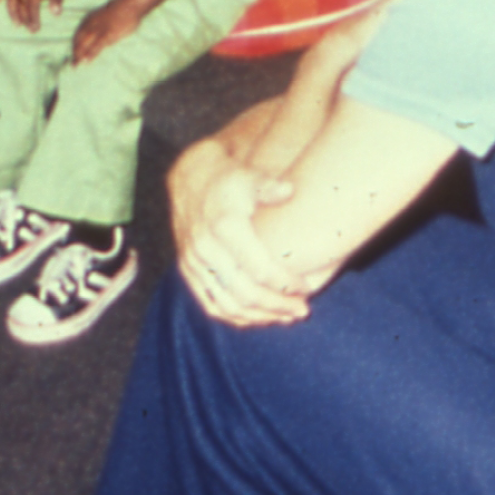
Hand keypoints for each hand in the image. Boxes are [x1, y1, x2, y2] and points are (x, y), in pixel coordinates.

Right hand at [1, 0, 67, 29]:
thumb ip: (57, 0)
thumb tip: (56, 13)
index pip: (32, 8)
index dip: (33, 19)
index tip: (35, 29)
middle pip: (22, 7)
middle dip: (26, 19)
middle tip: (33, 30)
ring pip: (12, 1)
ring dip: (14, 13)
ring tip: (18, 25)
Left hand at [70, 0, 145, 66]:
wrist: (130, 3)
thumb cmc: (121, 10)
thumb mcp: (107, 16)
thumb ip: (102, 26)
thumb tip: (104, 39)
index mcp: (90, 18)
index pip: (78, 34)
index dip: (74, 44)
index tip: (73, 54)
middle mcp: (92, 24)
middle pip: (79, 40)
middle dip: (74, 52)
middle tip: (72, 64)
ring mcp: (100, 29)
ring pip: (85, 43)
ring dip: (79, 55)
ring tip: (75, 66)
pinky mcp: (108, 33)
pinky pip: (97, 45)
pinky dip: (90, 53)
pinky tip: (87, 61)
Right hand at [172, 137, 311, 329]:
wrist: (191, 180)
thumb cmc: (230, 180)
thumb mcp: (249, 177)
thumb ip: (270, 186)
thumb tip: (289, 190)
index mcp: (225, 227)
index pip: (259, 269)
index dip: (285, 284)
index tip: (306, 288)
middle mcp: (206, 249)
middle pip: (245, 293)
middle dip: (277, 305)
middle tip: (302, 310)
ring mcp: (194, 263)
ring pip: (227, 305)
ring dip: (259, 316)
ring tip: (285, 317)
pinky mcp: (188, 271)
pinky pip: (210, 304)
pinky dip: (235, 317)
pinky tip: (258, 318)